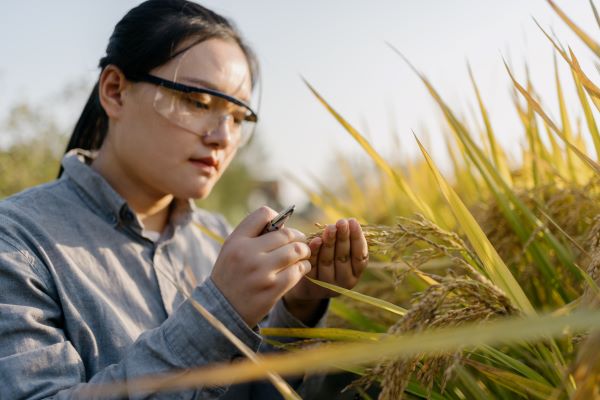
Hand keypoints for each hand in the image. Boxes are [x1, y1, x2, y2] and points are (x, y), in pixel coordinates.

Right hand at [211, 207, 311, 326]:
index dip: (278, 218)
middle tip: (300, 242)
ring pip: (295, 251)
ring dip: (304, 251)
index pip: (264, 214)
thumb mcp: (232, 250)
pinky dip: (303, 267)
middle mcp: (248, 254)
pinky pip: (298, 271)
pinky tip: (300, 268)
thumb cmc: (231, 276)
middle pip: (286, 234)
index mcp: (237, 241)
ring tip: (302, 254)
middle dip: (297, 237)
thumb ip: (252, 235)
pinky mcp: (272, 289)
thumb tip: (283, 222)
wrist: (222, 310)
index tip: (281, 228)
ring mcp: (261, 272)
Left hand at [283, 218, 367, 323]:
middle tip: (342, 222)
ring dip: (329, 242)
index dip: (357, 239)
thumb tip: (350, 223)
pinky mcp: (310, 281)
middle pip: (343, 257)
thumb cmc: (332, 261)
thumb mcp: (344, 255)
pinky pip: (312, 265)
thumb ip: (348, 243)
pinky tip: (316, 240)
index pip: (359, 257)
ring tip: (330, 227)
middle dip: (343, 238)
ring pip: (328, 261)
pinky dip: (314, 252)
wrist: (311, 285)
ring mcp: (326, 283)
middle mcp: (342, 281)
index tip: (353, 222)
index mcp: (355, 274)